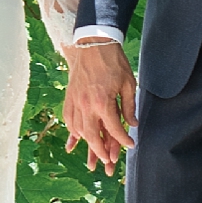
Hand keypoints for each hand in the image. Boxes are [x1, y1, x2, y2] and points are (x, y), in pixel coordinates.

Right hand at [64, 36, 136, 169]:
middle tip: (108, 160)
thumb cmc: (113, 61)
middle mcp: (86, 105)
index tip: (131, 145)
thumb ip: (129, 106)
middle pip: (91, 136)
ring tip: (94, 150)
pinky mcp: (70, 95)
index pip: (114, 129)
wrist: (94, 42)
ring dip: (86, 142)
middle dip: (100, 151)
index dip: (123, 140)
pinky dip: (73, 128)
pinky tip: (78, 134)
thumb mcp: (128, 83)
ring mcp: (75, 101)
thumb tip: (133, 124)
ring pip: (78, 129)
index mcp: (103, 102)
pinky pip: (69, 117)